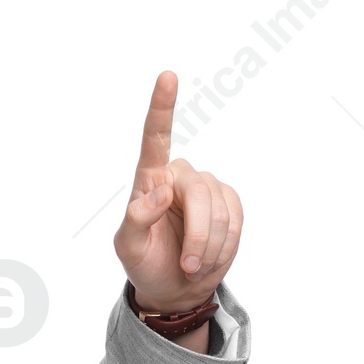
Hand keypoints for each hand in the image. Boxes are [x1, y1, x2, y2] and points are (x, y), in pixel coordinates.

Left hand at [114, 71, 242, 312]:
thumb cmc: (145, 263)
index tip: (167, 76)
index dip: (162, 108)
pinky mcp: (230, 203)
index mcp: (149, 180)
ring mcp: (207, 188)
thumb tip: (162, 192)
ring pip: (220, 210)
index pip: (155, 139)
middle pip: (198, 192)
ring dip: (208, 247)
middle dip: (196, 235)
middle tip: (186, 265)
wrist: (175, 288)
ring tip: (192, 266)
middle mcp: (179, 177)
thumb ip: (136, 219)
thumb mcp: (128, 249)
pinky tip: (208, 259)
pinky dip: (223, 247)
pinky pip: (236, 220)